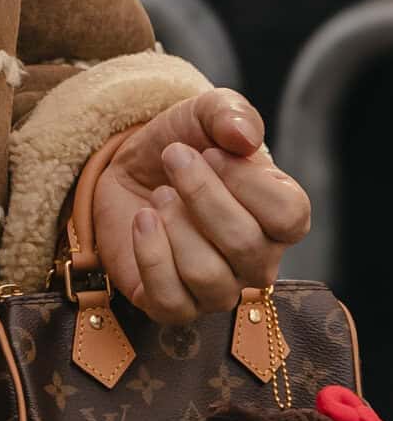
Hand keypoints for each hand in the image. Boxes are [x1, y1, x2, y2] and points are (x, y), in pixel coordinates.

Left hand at [93, 89, 311, 325]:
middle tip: (174, 158)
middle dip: (201, 194)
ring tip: (159, 195)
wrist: (131, 172)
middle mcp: (258, 261)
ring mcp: (219, 289)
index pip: (289, 216)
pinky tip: (143, 220)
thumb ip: (231, 114)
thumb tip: (244, 137)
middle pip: (245, 245)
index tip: (210, 151)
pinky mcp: (174, 306)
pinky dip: (150, 256)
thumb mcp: (206, 115)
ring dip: (175, 226)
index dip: (247, 182)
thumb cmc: (183, 146)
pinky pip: (170, 301)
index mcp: (282, 218)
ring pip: (207, 276)